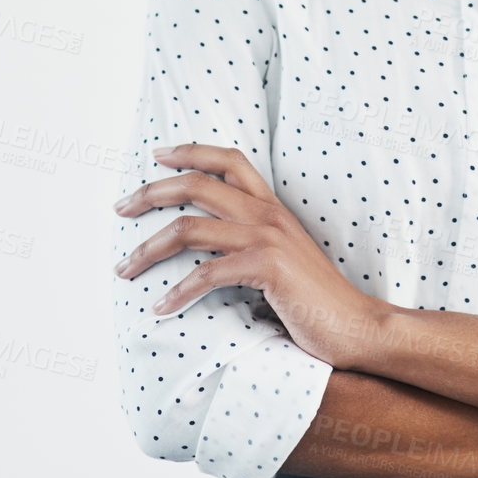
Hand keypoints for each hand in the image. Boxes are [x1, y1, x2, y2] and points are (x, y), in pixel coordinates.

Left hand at [112, 143, 387, 368]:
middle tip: (121, 208)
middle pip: (196, 185)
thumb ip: (253, 243)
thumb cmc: (317, 300)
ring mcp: (267, 238)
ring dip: (148, 248)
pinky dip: (176, 292)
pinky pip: (206, 273)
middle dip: (151, 193)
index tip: (156, 156)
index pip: (228, 161)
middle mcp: (267, 214)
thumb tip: (210, 246)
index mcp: (271, 208)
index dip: (190, 151)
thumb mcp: (284, 258)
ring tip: (124, 269)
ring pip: (189, 228)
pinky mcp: (266, 267)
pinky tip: (160, 308)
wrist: (356, 325)